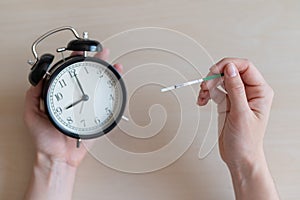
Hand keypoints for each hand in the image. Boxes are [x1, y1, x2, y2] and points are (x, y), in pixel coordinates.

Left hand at [24, 48, 122, 167]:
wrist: (59, 156)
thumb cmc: (45, 140)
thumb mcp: (31, 115)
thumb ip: (32, 96)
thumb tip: (39, 79)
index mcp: (61, 97)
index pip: (69, 74)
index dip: (75, 60)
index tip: (79, 51)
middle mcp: (75, 99)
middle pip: (88, 77)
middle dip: (97, 63)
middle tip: (102, 53)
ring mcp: (87, 107)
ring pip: (99, 87)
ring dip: (108, 75)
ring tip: (113, 66)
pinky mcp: (96, 116)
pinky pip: (107, 103)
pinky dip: (114, 92)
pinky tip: (117, 84)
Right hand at [197, 58, 278, 199]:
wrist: (239, 158)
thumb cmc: (246, 141)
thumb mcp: (240, 113)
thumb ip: (235, 89)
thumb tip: (230, 68)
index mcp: (260, 92)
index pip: (245, 67)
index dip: (228, 65)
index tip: (215, 71)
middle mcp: (249, 92)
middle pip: (230, 72)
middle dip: (215, 76)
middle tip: (205, 84)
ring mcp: (237, 98)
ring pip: (221, 81)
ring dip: (208, 85)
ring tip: (202, 94)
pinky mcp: (227, 104)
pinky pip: (215, 91)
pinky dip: (206, 94)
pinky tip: (202, 100)